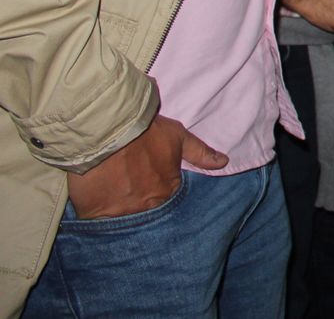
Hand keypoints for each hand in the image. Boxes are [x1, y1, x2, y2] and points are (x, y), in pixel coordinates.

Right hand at [66, 114, 226, 219]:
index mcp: (168, 191)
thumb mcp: (177, 137)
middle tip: (127, 186)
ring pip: (121, 217)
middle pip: (144, 211)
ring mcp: (120, 212)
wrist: (108, 129)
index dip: (155, 190)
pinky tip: (95, 201)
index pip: (166, 200)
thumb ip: (200, 153)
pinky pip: (96, 220)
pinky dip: (96, 214)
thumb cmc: (146, 131)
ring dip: (118, 208)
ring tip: (110, 192)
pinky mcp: (94, 213)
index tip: (146, 180)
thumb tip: (223, 162)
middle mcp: (147, 206)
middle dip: (138, 202)